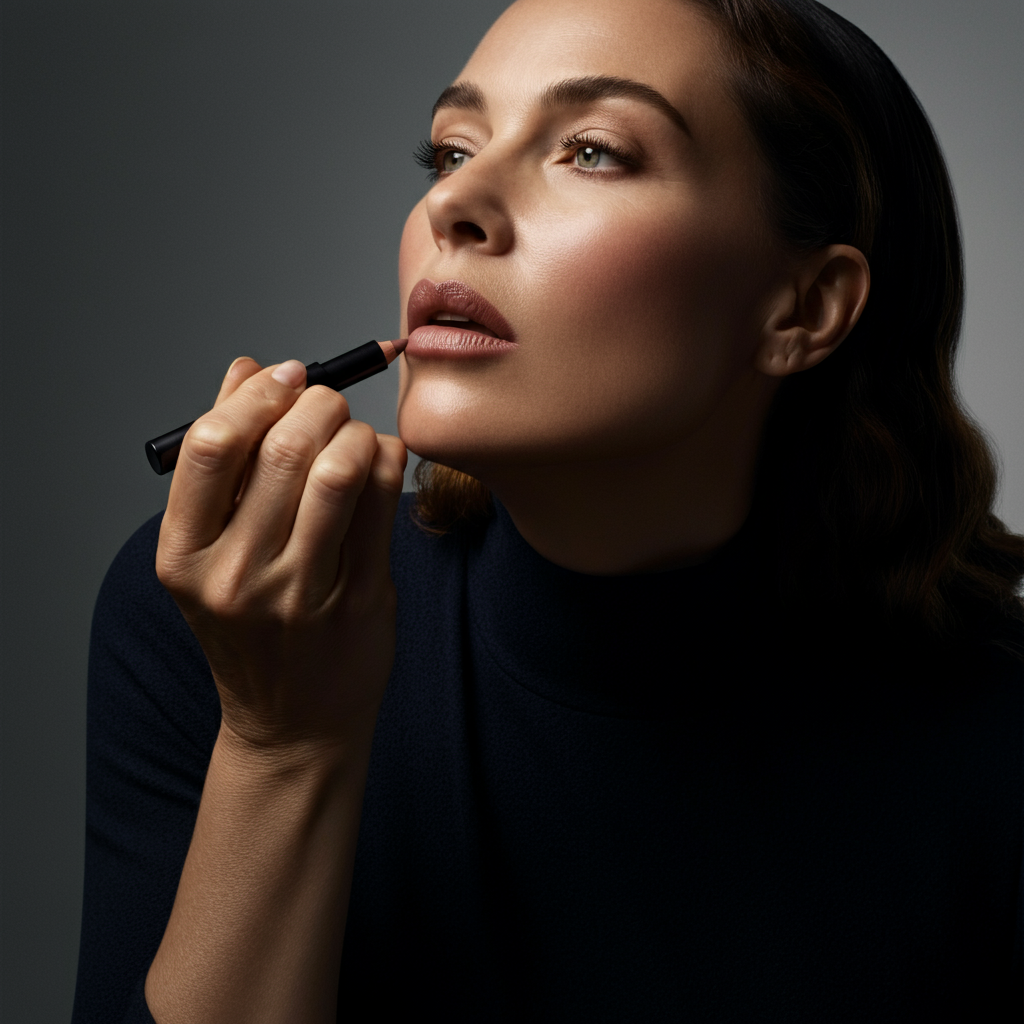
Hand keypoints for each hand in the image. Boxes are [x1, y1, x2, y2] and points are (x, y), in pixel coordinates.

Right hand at [155, 356, 407, 751]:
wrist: (293, 724)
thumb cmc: (253, 628)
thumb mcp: (214, 552)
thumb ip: (226, 459)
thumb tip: (245, 368)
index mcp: (184, 556)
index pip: (212, 445)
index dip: (255, 394)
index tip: (284, 376)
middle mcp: (236, 576)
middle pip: (281, 449)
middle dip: (317, 404)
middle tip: (329, 403)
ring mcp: (301, 593)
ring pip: (339, 471)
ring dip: (356, 431)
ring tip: (355, 435)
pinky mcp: (360, 600)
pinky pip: (383, 502)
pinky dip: (389, 460)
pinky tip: (384, 460)